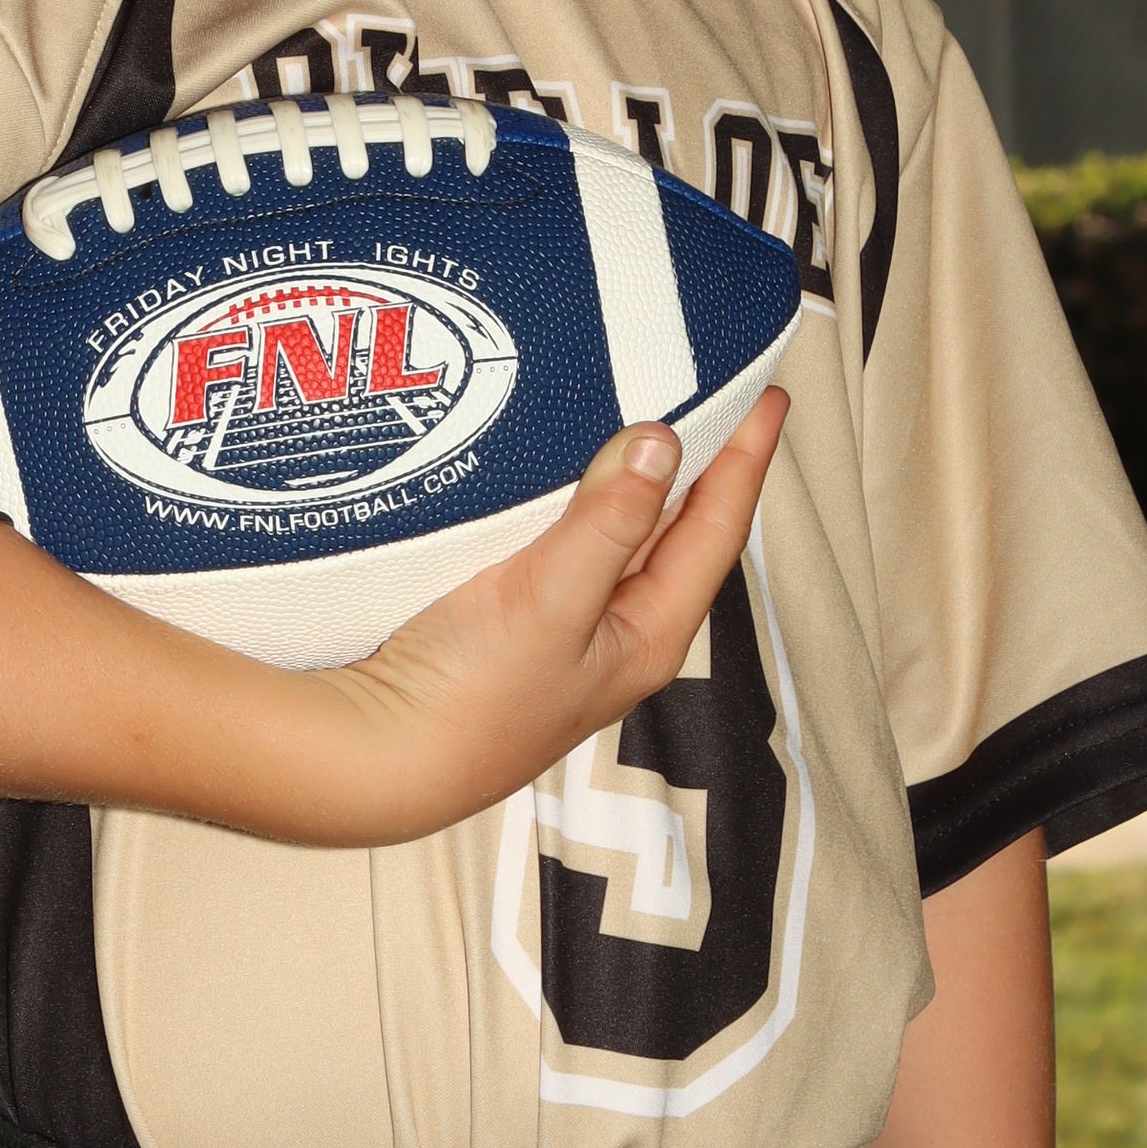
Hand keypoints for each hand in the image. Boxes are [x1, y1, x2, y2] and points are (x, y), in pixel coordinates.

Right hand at [289, 392, 787, 849]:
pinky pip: (572, 543)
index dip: (744, 459)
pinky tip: (567, 469)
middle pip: (681, 532)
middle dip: (704, 463)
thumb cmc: (469, 699)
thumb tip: (662, 444)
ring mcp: (568, 628)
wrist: (378, 756)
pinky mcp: (518, 618)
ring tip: (657, 412)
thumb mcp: (549, 602)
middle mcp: (619, 632)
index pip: (716, 530)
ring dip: (642, 476)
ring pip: (626, 536)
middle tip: (720, 391)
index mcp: (648, 635)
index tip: (769, 395)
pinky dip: (582, 497)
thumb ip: (608, 523)